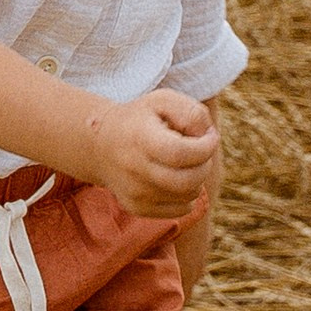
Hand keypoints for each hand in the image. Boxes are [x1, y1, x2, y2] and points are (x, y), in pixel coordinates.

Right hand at [82, 87, 219, 220]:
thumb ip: (192, 113)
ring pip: (189, 196)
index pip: (181, 153)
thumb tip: (209, 138)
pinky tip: (176, 176)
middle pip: (189, 180)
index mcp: (140, 138)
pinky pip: (181, 209)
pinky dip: (188, 194)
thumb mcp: (164, 101)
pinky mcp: (138, 208)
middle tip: (201, 150)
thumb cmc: (140, 118)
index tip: (209, 137)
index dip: (205, 147)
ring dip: (197, 178)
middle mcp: (134, 170)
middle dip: (205, 164)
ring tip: (185, 161)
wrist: (101, 144)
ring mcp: (135, 193)